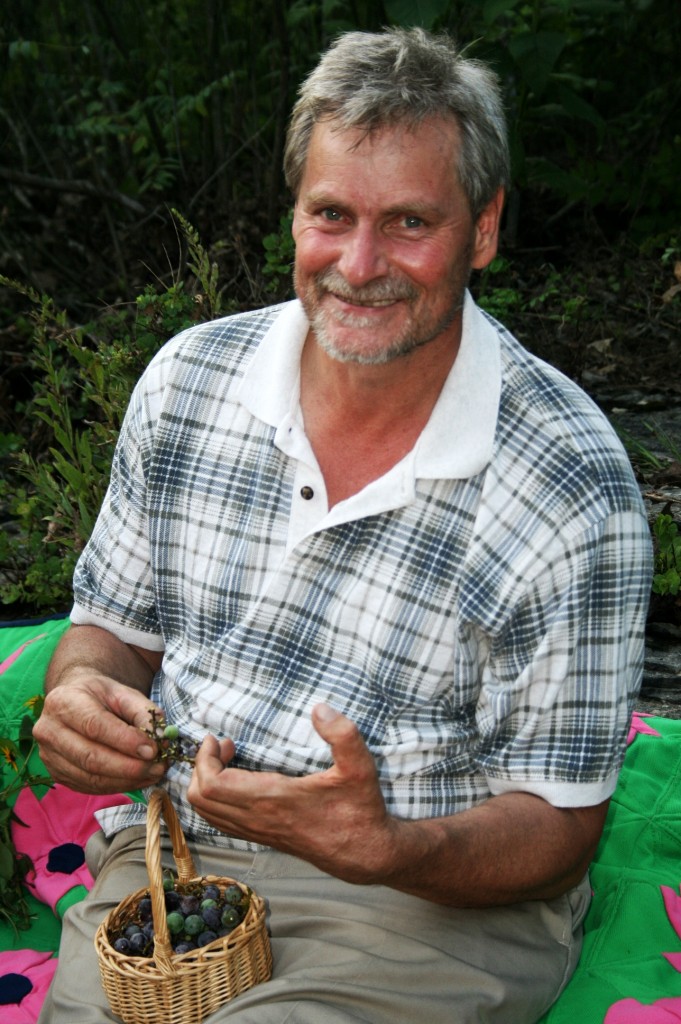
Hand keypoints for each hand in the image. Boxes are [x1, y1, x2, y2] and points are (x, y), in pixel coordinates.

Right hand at [33, 668, 166, 793]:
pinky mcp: (57, 775)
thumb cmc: (101, 696)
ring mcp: (49, 756)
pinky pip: (90, 786)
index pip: (95, 725)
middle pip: (90, 757)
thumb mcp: (123, 693)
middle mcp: (49, 730)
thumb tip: (160, 738)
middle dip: (129, 766)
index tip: (153, 750)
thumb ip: (143, 712)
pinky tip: (139, 779)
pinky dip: (118, 786)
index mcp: (62, 702)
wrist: (75, 702)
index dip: (125, 741)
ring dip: (127, 780)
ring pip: (91, 777)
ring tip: (154, 773)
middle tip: (158, 767)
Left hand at [187, 703, 398, 882]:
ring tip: (227, 758)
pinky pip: (221, 821)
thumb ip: (343, 735)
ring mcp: (257, 831)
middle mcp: (257, 818)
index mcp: (272, 799)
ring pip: (207, 813)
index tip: (217, 738)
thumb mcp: (360, 768)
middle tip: (222, 745)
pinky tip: (237, 780)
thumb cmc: (360, 810)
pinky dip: (216, 799)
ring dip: (207, 782)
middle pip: (200, 799)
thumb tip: (320, 708)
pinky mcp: (262, 837)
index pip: (212, 785)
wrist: (364, 854)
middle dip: (201, 767)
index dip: (204, 759)